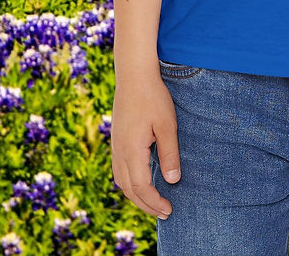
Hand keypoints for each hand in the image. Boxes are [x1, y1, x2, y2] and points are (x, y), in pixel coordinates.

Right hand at [111, 77, 180, 218]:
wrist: (134, 76)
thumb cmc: (153, 97)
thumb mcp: (167, 125)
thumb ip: (169, 154)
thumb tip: (172, 181)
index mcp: (132, 150)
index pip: (141, 188)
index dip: (155, 202)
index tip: (169, 209)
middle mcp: (119, 152)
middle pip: (129, 190)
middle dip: (146, 205)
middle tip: (164, 213)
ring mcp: (115, 146)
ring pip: (121, 182)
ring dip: (136, 196)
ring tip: (153, 202)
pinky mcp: (117, 140)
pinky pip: (119, 170)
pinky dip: (129, 183)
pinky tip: (140, 181)